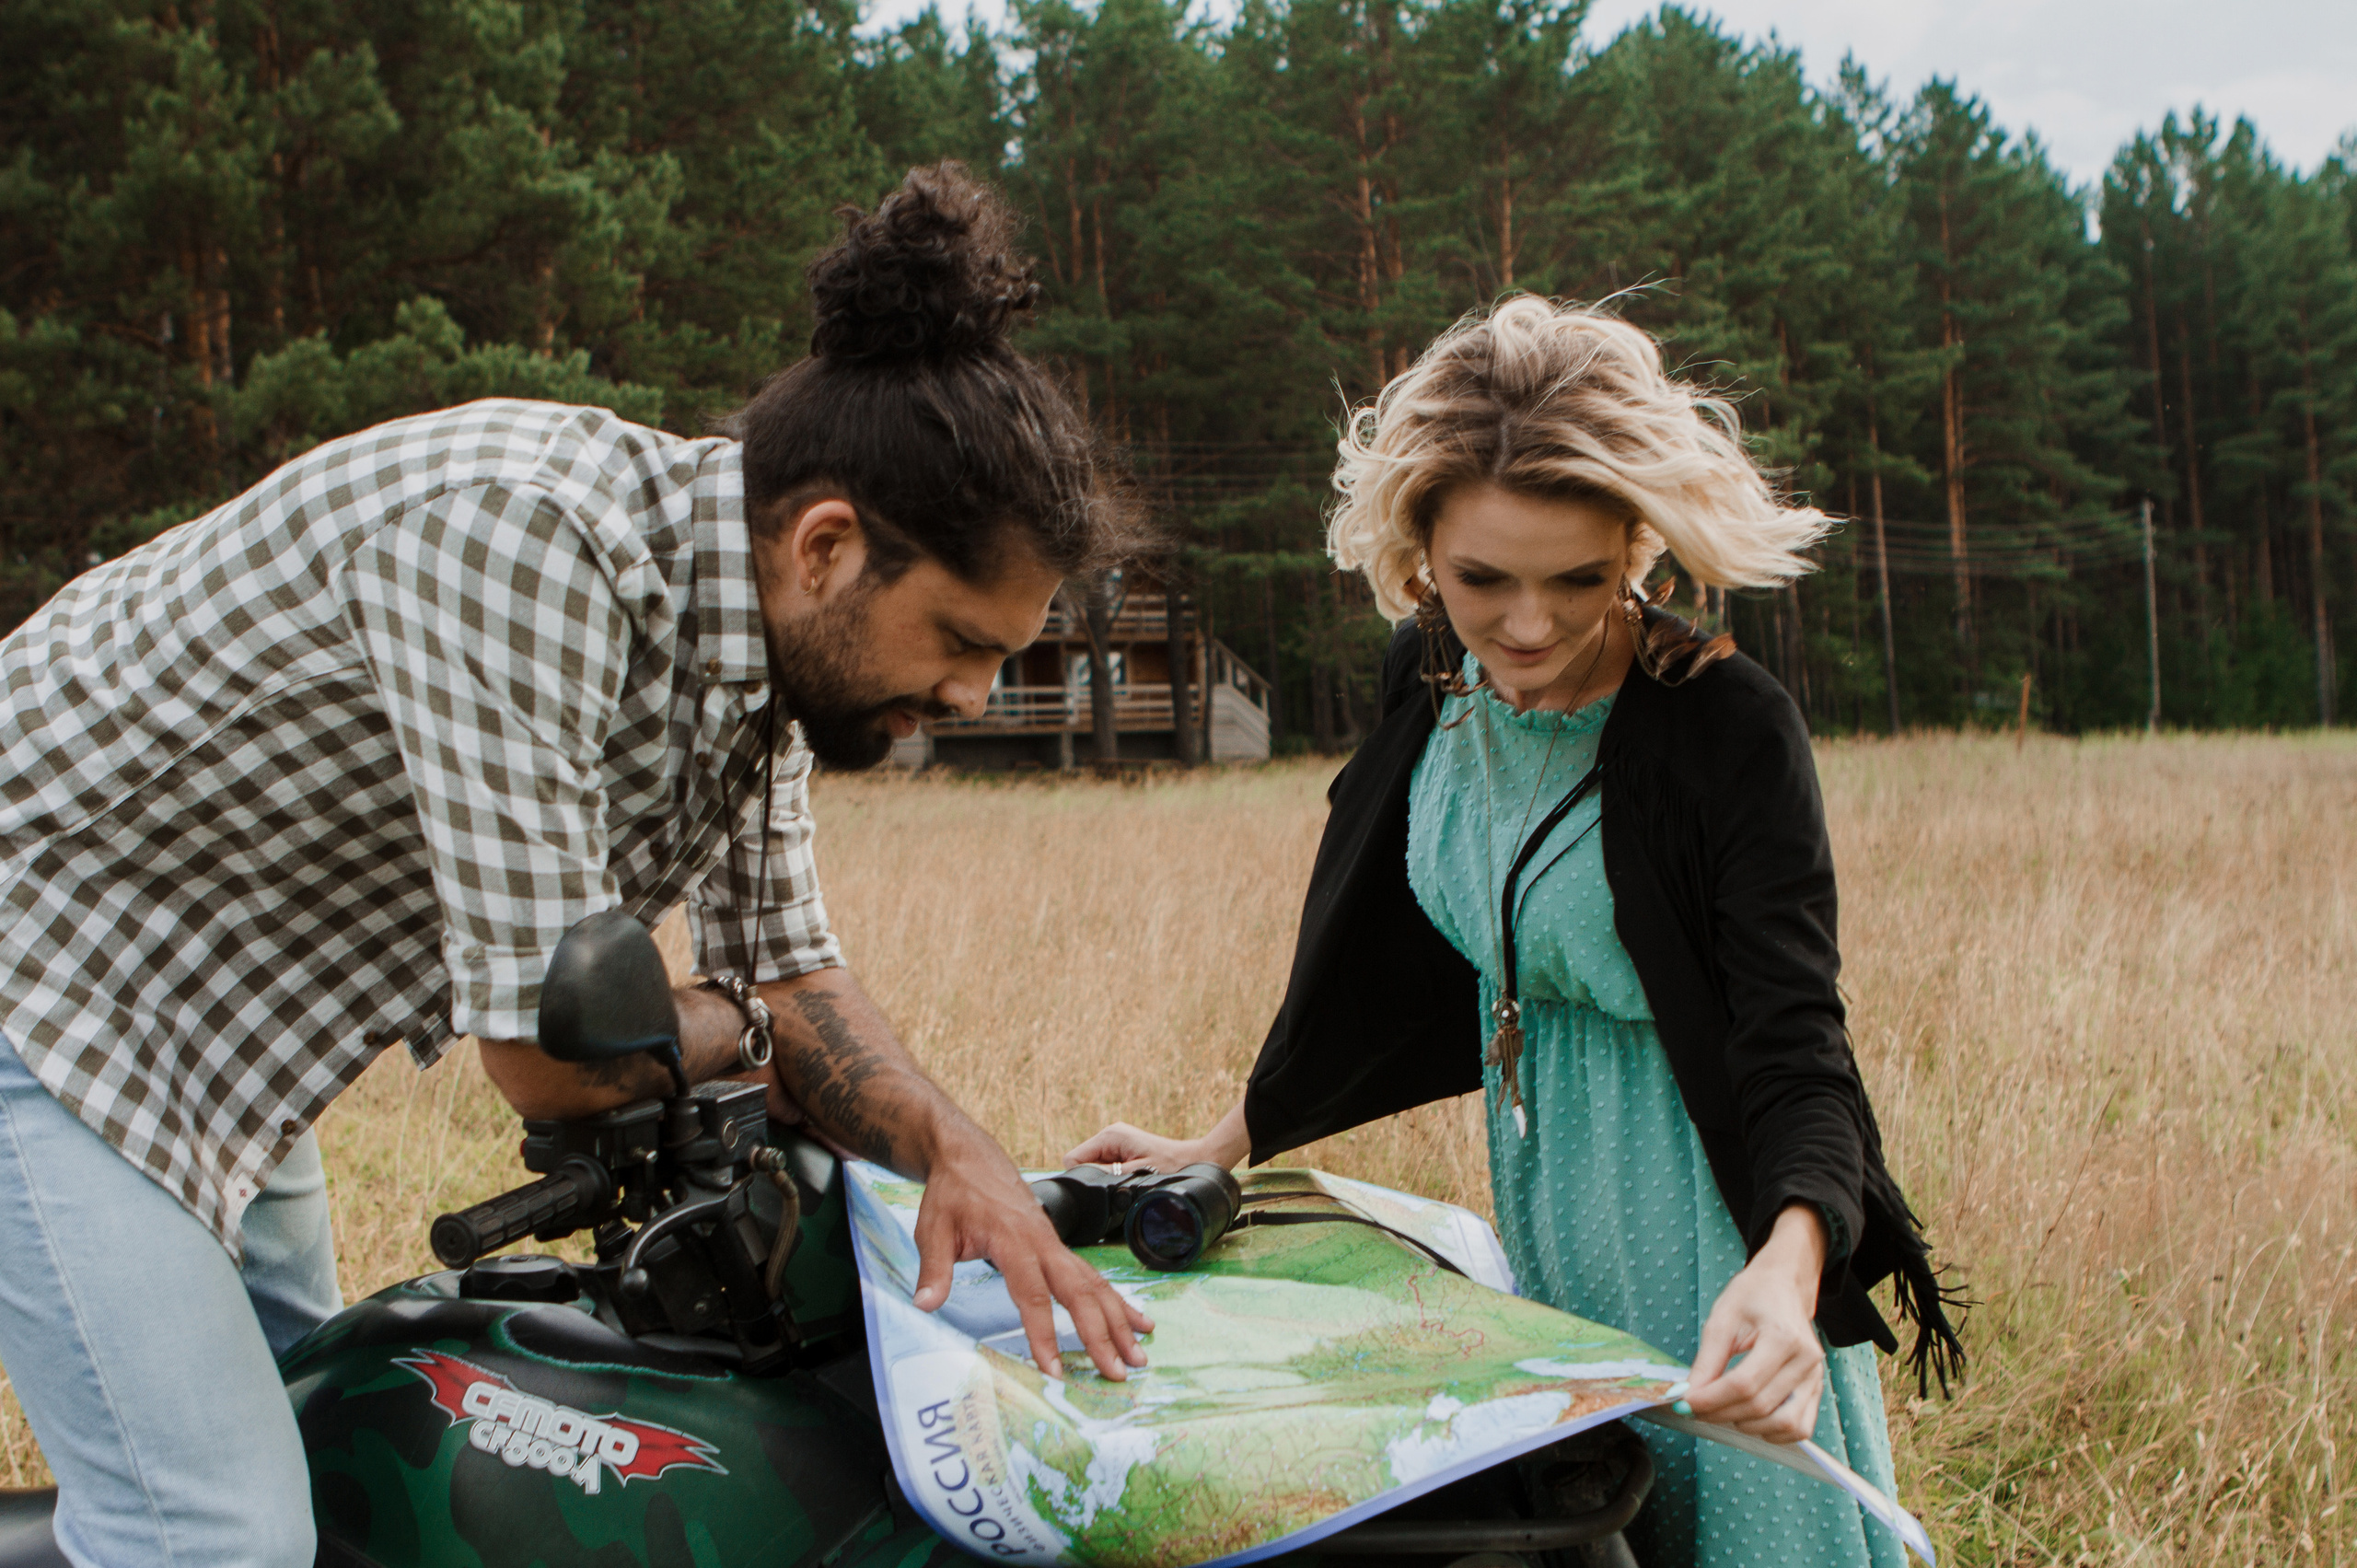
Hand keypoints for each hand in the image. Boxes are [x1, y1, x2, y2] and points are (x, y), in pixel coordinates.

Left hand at [910, 1131, 1154, 1381]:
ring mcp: (1055, 1243)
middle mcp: (1043, 1242)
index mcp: (1013, 1240)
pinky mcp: (1058, 1246)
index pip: (1033, 1294)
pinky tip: (1136, 1320)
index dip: (1044, 1333)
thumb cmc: (952, 1193)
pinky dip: (1116, 1300)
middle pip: (1079, 1292)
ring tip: (1139, 1352)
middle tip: (1119, 1372)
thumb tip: (925, 1306)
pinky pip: (1092, 1276)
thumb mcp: (932, 1228)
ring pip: (1094, 1284)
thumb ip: (934, 1269)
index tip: (1054, 1369)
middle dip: (1101, 1334)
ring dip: (1118, 1319)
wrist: (969, 1156)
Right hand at [1065, 1101, 1250, 1173]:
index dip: (1082, 1176)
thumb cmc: (1170, 1166)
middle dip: (1095, 1176)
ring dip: (1105, 1177)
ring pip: (1092, 1165)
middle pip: (1081, 1162)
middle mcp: (1109, 1135)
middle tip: (1121, 1183)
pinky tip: (1131, 1177)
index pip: (1073, 1158)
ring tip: (1129, 1179)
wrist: (1195, 1160)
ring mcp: (1116, 1141)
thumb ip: (1105, 1174)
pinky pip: (1105, 1166)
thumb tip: (1081, 1179)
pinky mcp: (1122, 1149)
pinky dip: (1113, 1175)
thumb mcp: (1134, 1174)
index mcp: (1109, 1136)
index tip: (1103, 1184)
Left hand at [1681, 1205, 1828, 1444]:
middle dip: (1721, 1413)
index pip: (1744, 1384)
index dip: (1712, 1400)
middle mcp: (1806, 1361)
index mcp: (1784, 1337)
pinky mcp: (1816, 1389)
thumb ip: (1707, 1360)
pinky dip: (1773, 1432)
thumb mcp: (1722, 1318)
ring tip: (1721, 1410)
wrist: (1785, 1285)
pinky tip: (1749, 1417)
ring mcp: (1815, 1378)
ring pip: (1783, 1425)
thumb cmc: (1753, 1296)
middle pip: (1761, 1407)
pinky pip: (1799, 1427)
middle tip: (1695, 1408)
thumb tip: (1689, 1395)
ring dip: (1746, 1425)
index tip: (1685, 1403)